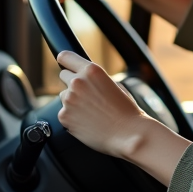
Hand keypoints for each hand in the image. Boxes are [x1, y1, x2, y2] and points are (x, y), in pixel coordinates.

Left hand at [56, 51, 191, 185]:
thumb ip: (96, 80)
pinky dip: (72, 117)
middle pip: (63, 76)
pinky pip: (64, 113)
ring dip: (73, 101)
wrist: (129, 134)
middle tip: (87, 96)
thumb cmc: (127, 112)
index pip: (65, 57)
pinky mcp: (64, 116)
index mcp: (92, 70)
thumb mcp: (116, 85)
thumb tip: (87, 80)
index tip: (67, 66)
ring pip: (64, 96)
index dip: (66, 62)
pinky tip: (87, 122)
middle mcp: (78, 82)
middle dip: (73, 83)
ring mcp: (69, 99)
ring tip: (91, 112)